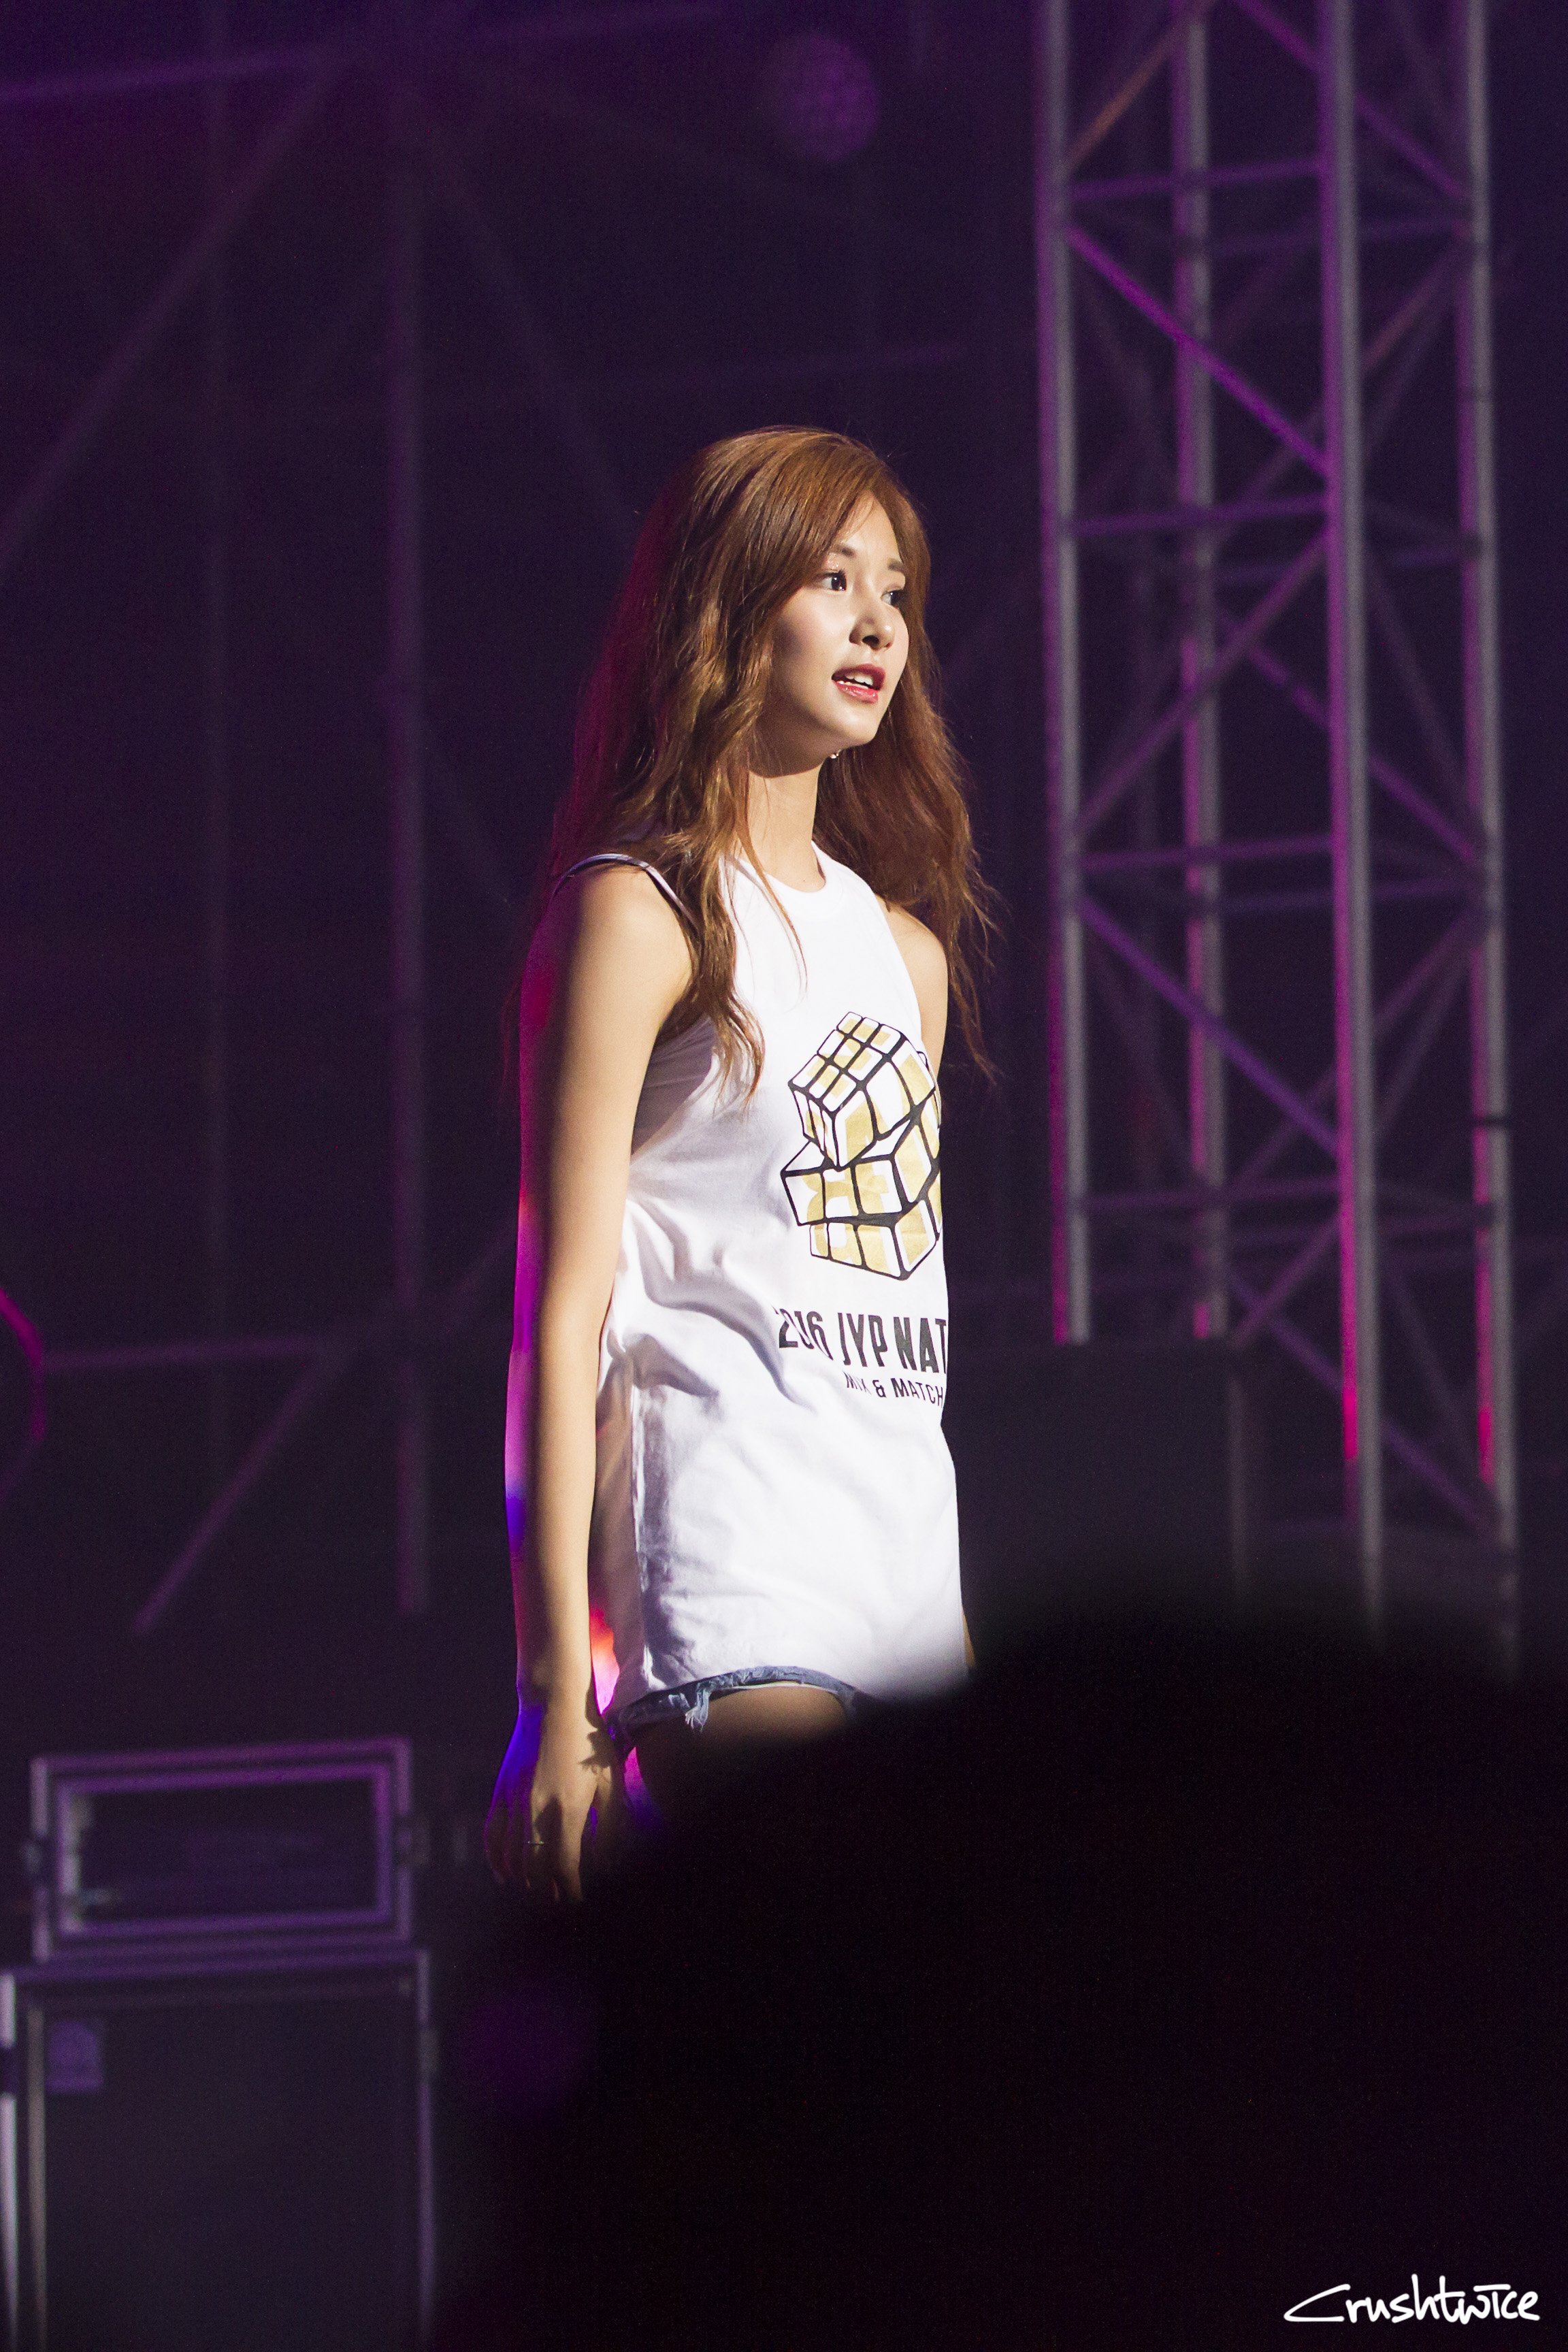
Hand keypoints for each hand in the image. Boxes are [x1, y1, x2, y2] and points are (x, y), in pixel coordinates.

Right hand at [485, 1688, 624, 1900]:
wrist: (553, 1706)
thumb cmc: (590, 1743)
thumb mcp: (611, 1782)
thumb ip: (610, 1828)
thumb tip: (605, 1865)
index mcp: (568, 1810)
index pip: (565, 1869)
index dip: (571, 1893)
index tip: (578, 1903)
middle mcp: (536, 1812)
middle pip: (535, 1872)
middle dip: (547, 1896)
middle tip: (560, 1906)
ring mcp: (513, 1804)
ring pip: (511, 1860)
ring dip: (525, 1883)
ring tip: (540, 1894)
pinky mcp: (500, 1794)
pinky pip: (492, 1837)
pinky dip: (497, 1861)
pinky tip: (506, 1875)